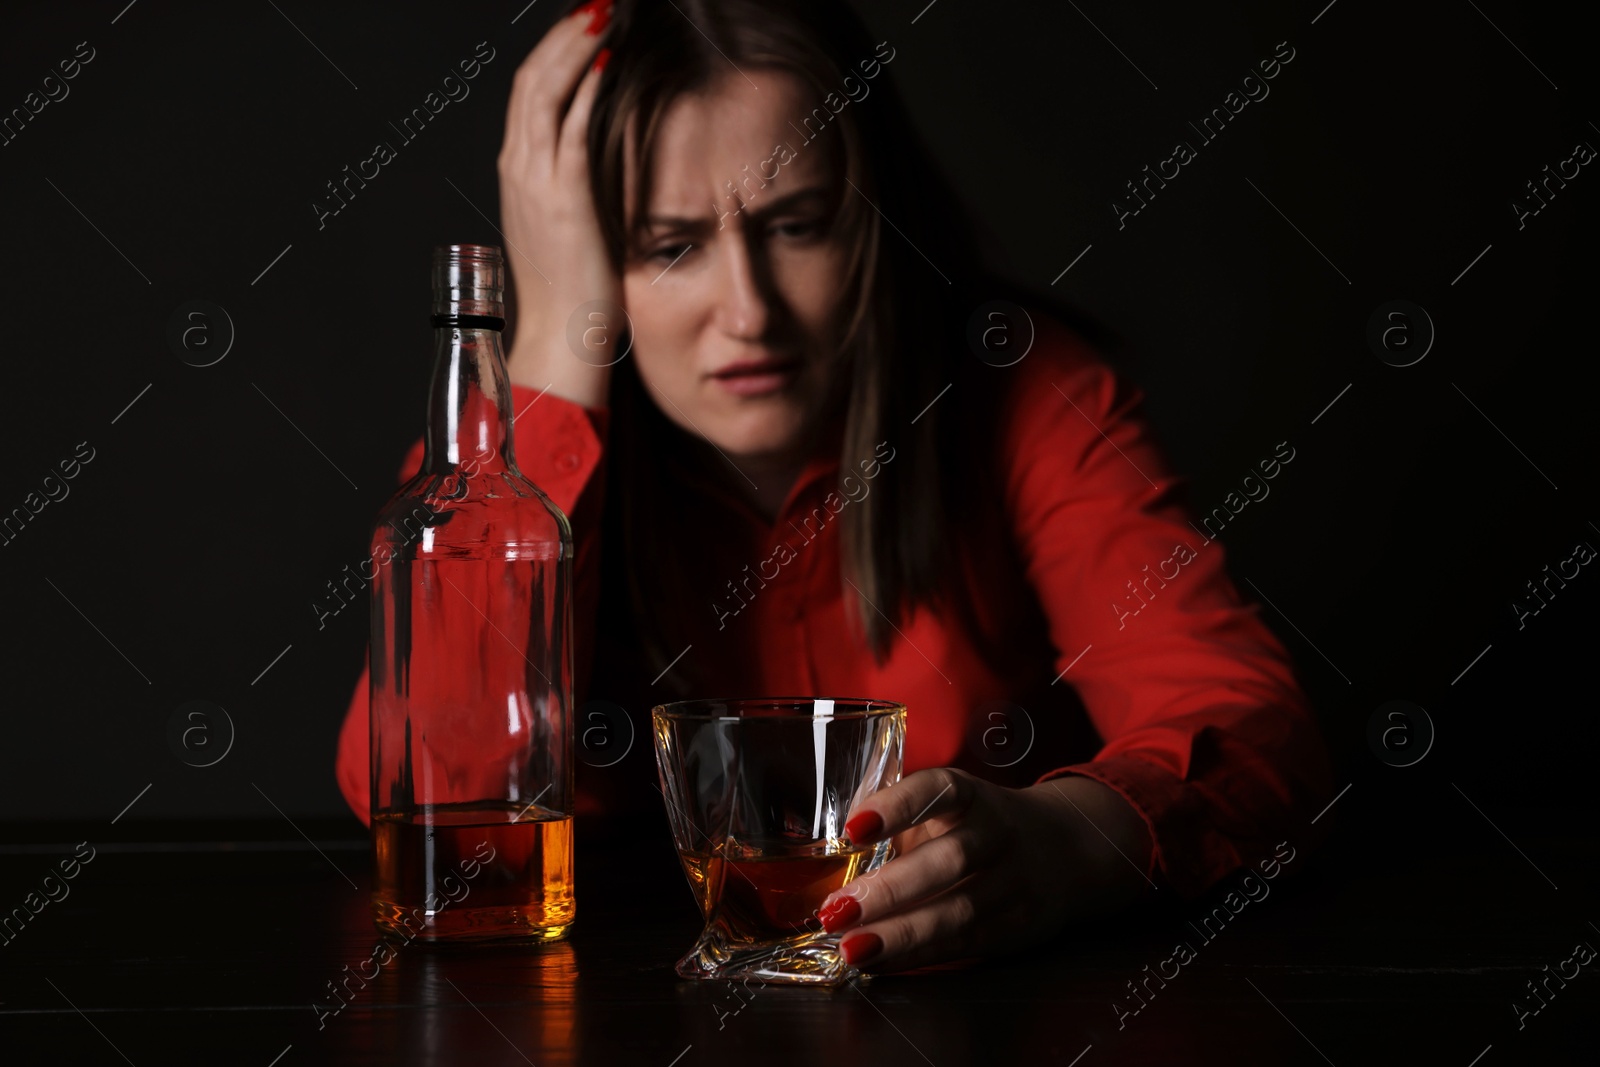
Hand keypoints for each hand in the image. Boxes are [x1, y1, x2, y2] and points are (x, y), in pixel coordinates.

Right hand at [497, 0, 619, 407]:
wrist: (562, 334)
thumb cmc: (573, 287)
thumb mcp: (566, 223)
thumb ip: (573, 183)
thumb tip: (599, 156)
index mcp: (519, 172)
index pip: (530, 92)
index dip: (555, 50)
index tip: (583, 22)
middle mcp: (520, 167)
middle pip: (533, 78)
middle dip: (564, 33)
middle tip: (597, 3)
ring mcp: (537, 180)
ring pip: (546, 91)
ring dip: (575, 45)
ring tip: (603, 13)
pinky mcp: (564, 196)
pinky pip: (572, 127)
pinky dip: (587, 88)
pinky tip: (607, 60)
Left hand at [817, 768, 1156, 973]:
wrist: (1064, 848)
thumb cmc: (975, 824)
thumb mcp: (944, 805)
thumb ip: (894, 814)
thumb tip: (825, 842)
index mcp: (972, 795)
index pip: (938, 791)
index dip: (897, 806)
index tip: (853, 828)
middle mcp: (997, 834)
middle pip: (950, 861)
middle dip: (891, 889)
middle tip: (837, 909)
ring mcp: (1013, 883)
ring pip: (960, 911)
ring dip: (901, 934)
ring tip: (851, 947)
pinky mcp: (1018, 926)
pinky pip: (965, 944)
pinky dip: (918, 956)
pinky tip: (878, 961)